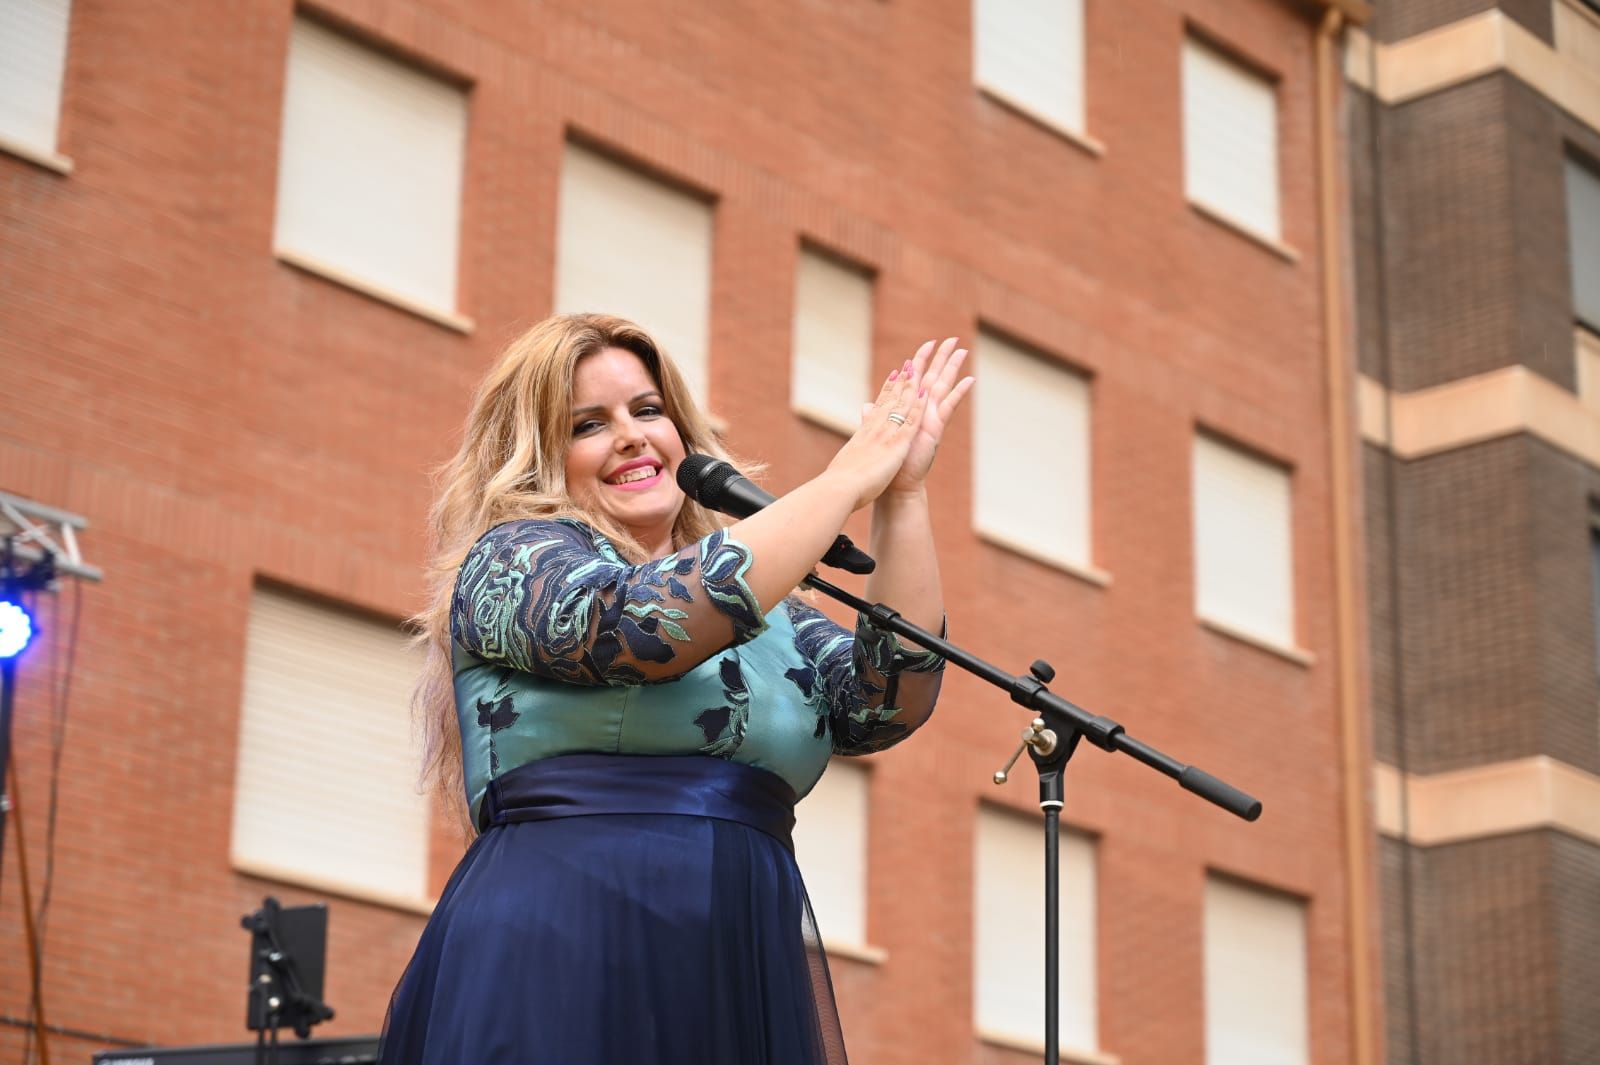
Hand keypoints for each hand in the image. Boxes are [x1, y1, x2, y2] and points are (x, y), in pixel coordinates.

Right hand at [824, 359, 928, 510]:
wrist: (838, 488)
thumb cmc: (838, 482)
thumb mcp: (845, 461)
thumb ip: (852, 451)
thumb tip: (848, 448)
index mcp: (864, 433)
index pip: (878, 406)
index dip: (887, 390)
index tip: (894, 375)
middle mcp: (875, 429)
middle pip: (890, 400)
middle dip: (901, 381)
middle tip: (910, 363)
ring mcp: (885, 435)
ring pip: (900, 405)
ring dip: (911, 386)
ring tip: (919, 368)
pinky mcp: (895, 445)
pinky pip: (909, 422)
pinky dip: (917, 407)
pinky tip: (925, 395)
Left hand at [876, 338, 973, 496]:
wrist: (895, 485)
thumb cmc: (886, 461)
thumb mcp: (879, 433)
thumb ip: (876, 416)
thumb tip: (867, 405)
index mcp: (909, 410)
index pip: (916, 379)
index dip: (921, 361)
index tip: (928, 343)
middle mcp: (921, 411)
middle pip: (933, 377)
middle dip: (942, 358)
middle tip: (952, 339)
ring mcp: (930, 418)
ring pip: (942, 386)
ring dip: (952, 368)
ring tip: (963, 350)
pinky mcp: (935, 428)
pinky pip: (948, 406)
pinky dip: (959, 392)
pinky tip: (970, 379)